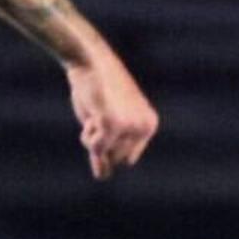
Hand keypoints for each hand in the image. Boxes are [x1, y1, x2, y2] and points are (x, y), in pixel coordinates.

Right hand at [68, 47, 157, 176]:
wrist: (90, 60)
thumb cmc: (97, 89)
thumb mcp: (105, 121)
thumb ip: (107, 149)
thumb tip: (103, 177)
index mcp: (149, 126)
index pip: (127, 160)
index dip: (110, 145)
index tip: (108, 118)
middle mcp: (144, 128)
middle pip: (116, 160)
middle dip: (100, 143)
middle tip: (99, 113)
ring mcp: (130, 127)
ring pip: (104, 155)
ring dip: (92, 139)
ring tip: (96, 110)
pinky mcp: (113, 124)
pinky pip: (96, 149)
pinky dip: (88, 137)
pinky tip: (92, 113)